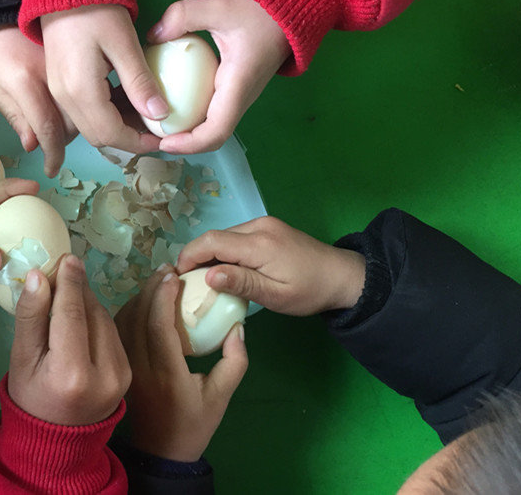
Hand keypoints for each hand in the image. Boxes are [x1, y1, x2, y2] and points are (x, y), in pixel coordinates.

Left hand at [0, 25, 76, 176]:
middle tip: (53, 148)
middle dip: (64, 142)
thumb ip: (13, 116)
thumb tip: (33, 145)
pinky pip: (88, 95)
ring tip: (59, 129)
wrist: (9, 16)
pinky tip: (71, 111)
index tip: (52, 170)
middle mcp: (50, 74)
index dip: (52, 154)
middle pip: (71, 125)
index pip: (46, 127)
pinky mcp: (78, 62)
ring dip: (76, 128)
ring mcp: (68, 67)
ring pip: (84, 112)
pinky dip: (83, 110)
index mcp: (24, 80)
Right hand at [8, 255, 130, 425]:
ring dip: (88, 301)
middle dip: (78, 288)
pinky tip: (81, 314)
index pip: (71, 314)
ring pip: (106, 320)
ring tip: (68, 289)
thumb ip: (30, 317)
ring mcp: (122, 374)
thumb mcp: (21, 359)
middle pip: (92, 313)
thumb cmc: (31, 398)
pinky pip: (112, 332)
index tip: (65, 257)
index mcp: (72, 374)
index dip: (68, 282)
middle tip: (62, 268)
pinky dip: (97, 318)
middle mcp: (105, 374)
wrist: (57, 441)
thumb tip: (39, 276)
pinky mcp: (129, 372)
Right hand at [41, 5, 163, 153]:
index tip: (163, 138)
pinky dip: (106, 114)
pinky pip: (83, 112)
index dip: (139, 142)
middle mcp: (64, 98)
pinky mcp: (59, 83)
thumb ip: (140, 83)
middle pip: (98, 136)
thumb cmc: (96, 8)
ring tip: (146, 115)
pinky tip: (127, 100)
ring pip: (90, 127)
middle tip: (156, 127)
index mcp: (80, 91)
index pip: (111, 133)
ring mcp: (58, 92)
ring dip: (118, 127)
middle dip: (129, 138)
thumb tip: (161, 115)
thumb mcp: (125, 44)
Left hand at [115, 267, 247, 461]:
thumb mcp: (222, 396)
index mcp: (168, 374)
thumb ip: (235, 361)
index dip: (163, 297)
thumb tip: (236, 325)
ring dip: (137, 297)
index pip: (159, 326)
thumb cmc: (194, 424)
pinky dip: (127, 311)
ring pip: (124, 323)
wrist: (161, 452)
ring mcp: (126, 368)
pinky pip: (119, 332)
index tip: (174, 276)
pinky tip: (141, 299)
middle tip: (166, 269)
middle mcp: (141, 368)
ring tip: (155, 280)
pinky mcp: (119, 368)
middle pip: (138, 318)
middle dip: (150, 288)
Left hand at [146, 0, 291, 152]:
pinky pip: (212, 111)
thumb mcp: (217, 5)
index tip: (164, 143)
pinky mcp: (235, 89)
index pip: (217, 130)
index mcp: (238, 85)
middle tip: (150, 136)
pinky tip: (169, 101)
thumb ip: (182, 16)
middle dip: (182, 143)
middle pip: (211, 136)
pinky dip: (191, 114)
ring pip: (212, 126)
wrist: (287, 8)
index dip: (190, 144)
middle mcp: (241, 98)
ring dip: (186, 132)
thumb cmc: (258, 9)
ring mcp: (239, 96)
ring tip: (155, 125)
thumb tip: (152, 36)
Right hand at [177, 216, 365, 315]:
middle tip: (187, 283)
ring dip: (210, 255)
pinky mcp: (268, 228)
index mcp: (259, 244)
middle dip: (196, 257)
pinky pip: (236, 237)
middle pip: (215, 237)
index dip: (189, 256)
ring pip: (224, 236)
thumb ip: (241, 284)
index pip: (211, 241)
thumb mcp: (275, 296)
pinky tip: (225, 270)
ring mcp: (264, 224)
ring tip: (203, 280)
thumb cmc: (310, 292)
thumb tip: (207, 276)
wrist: (343, 277)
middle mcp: (258, 226)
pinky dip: (224, 251)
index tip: (177, 276)